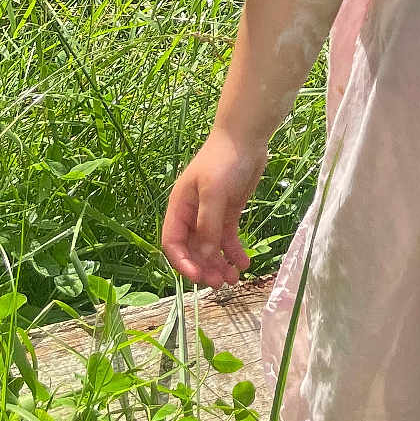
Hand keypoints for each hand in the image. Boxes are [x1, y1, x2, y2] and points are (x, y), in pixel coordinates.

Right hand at [161, 132, 267, 288]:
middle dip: (205, 268)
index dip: (183, 263)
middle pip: (193, 250)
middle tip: (221, 284)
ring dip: (220, 264)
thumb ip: (208, 225)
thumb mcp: (214, 191)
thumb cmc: (224, 160)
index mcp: (180, 207)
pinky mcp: (229, 212)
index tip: (198, 278)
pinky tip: (244, 263)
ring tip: (234, 279)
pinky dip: (234, 252)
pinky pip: (228, 238)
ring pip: (211, 247)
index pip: (173, 243)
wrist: (247, 137)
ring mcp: (211, 214)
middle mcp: (192, 214)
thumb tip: (203, 256)